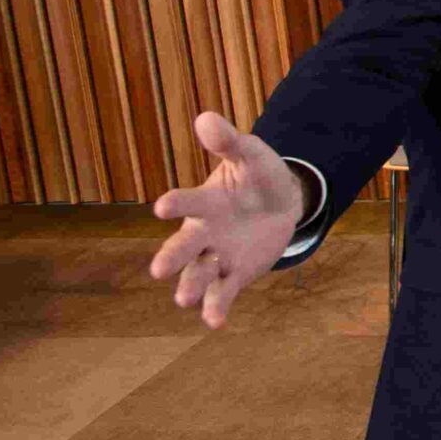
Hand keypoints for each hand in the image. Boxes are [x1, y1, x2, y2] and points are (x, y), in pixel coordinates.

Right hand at [148, 111, 307, 329]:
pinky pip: (223, 293)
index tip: (163, 207)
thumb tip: (206, 117)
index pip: (188, 203)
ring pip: (197, 275)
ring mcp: (217, 256)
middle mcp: (203, 232)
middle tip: (159, 269)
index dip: (177, 204)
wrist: (281, 203)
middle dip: (173, 256)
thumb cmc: (259, 176)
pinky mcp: (234, 274)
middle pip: (183, 246)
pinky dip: (216, 307)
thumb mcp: (251, 154)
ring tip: (184, 300)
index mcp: (205, 202)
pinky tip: (215, 322)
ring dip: (190, 287)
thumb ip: (230, 141)